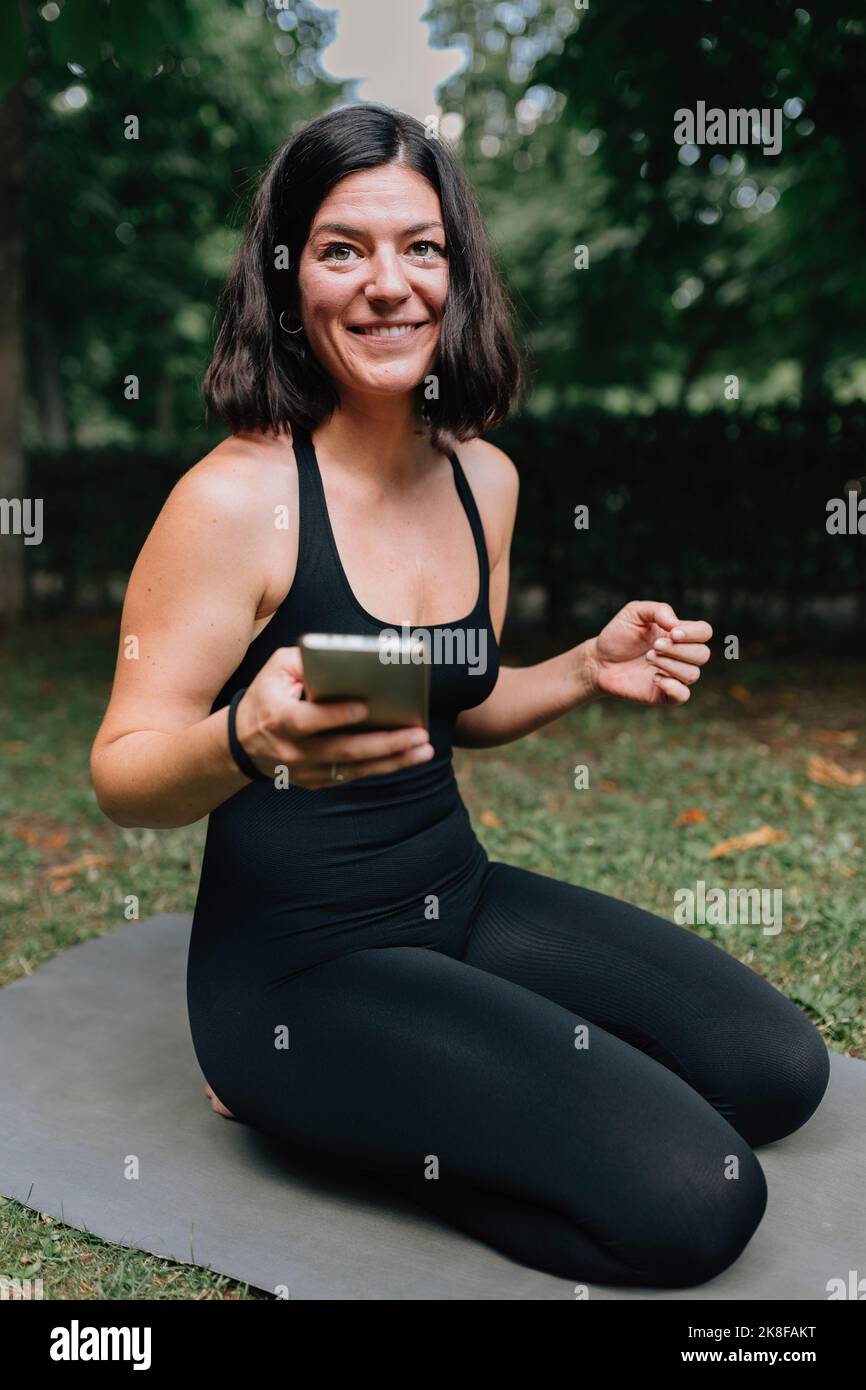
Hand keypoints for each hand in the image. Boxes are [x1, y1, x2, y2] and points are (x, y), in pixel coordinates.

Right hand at [233, 646, 433, 787]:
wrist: (241, 743)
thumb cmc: (268, 695)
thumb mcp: (276, 668)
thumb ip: (306, 658)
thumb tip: (346, 655)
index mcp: (277, 718)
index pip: (307, 720)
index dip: (335, 715)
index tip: (366, 707)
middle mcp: (291, 750)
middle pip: (342, 750)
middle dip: (385, 743)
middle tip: (419, 734)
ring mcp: (304, 770)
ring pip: (353, 768)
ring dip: (393, 760)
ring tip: (424, 748)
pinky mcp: (315, 781)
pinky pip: (353, 776)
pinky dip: (382, 767)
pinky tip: (409, 757)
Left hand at [585, 601, 711, 704]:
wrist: (598, 660)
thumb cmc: (618, 635)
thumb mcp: (634, 613)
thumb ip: (659, 610)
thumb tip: (677, 626)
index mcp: (679, 634)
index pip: (704, 632)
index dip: (693, 633)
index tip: (671, 633)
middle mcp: (681, 655)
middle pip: (703, 654)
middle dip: (678, 650)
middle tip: (653, 647)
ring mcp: (674, 676)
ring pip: (693, 674)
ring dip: (670, 665)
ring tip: (648, 658)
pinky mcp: (664, 694)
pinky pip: (683, 696)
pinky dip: (673, 687)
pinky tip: (654, 678)